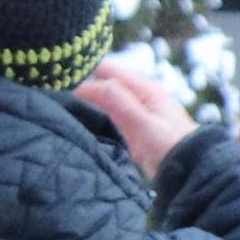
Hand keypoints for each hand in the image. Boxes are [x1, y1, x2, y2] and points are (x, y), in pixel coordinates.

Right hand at [68, 54, 194, 174]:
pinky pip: (106, 115)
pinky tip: (74, 117)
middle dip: (81, 83)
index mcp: (145, 88)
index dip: (85, 68)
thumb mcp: (144, 124)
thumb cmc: (172, 146)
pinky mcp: (129, 129)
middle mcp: (138, 96)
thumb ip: (119, 103)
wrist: (189, 172)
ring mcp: (133, 112)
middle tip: (51, 86)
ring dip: (84, 99)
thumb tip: (90, 84)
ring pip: (102, 99)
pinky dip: (91, 114)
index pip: (109, 69)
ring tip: (56, 99)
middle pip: (103, 82)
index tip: (60, 72)